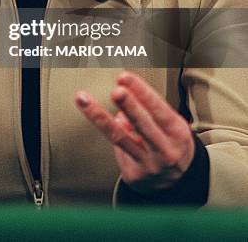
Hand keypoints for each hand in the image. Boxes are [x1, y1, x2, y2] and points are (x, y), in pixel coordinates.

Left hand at [75, 72, 194, 196]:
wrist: (176, 184)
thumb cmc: (171, 144)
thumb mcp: (171, 125)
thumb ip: (150, 110)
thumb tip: (125, 98)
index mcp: (178, 134)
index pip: (158, 109)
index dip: (141, 92)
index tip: (125, 77)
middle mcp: (164, 152)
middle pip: (143, 125)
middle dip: (129, 106)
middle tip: (116, 91)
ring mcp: (148, 165)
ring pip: (119, 138)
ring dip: (99, 116)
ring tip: (84, 99)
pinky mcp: (133, 175)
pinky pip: (118, 148)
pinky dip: (114, 131)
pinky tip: (114, 123)